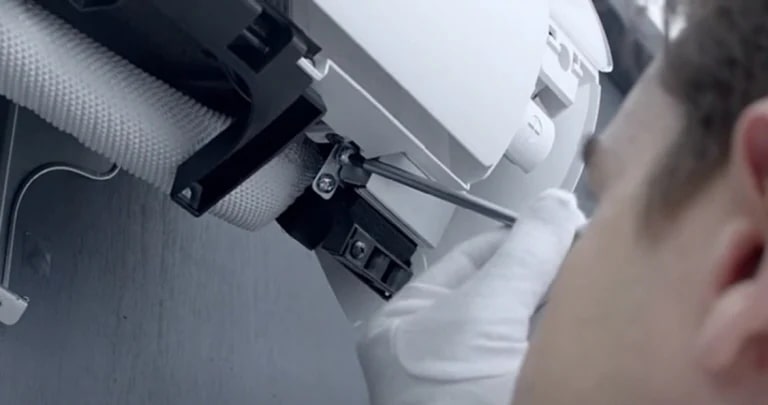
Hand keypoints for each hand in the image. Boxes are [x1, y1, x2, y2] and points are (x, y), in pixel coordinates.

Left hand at [357, 189, 585, 404]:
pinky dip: (569, 333)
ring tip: (599, 281)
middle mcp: (440, 348)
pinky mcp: (512, 392)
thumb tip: (554, 205)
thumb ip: (520, 256)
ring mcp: (477, 376)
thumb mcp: (481, 316)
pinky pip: (543, 349)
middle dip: (549, 270)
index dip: (524, 236)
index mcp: (409, 322)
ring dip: (563, 301)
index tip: (568, 223)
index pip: (474, 257)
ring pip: (529, 319)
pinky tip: (595, 321)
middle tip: (593, 250)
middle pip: (507, 287)